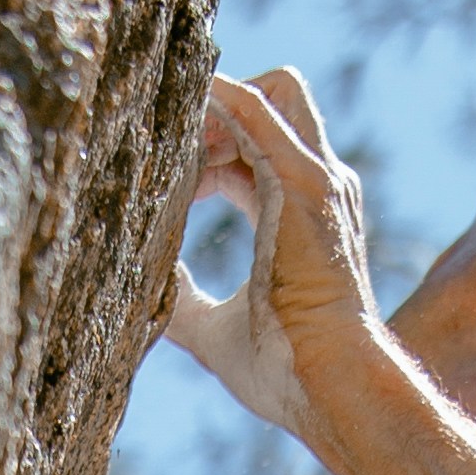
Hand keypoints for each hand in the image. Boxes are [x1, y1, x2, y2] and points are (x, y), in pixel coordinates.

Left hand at [160, 65, 378, 451]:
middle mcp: (317, 185)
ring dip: (216, 104)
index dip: (208, 152)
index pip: (254, 149)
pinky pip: (256, 111)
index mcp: (300, 213)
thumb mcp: (215, 330)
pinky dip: (218, 96)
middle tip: (169, 163)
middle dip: (217, 114)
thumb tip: (145, 288)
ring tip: (172, 146)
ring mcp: (317, 179)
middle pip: (271, 103)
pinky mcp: (304, 182)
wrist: (330, 384)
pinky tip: (181, 100)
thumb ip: (181, 303)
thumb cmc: (283, 369)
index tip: (169, 185)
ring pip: (272, 90)